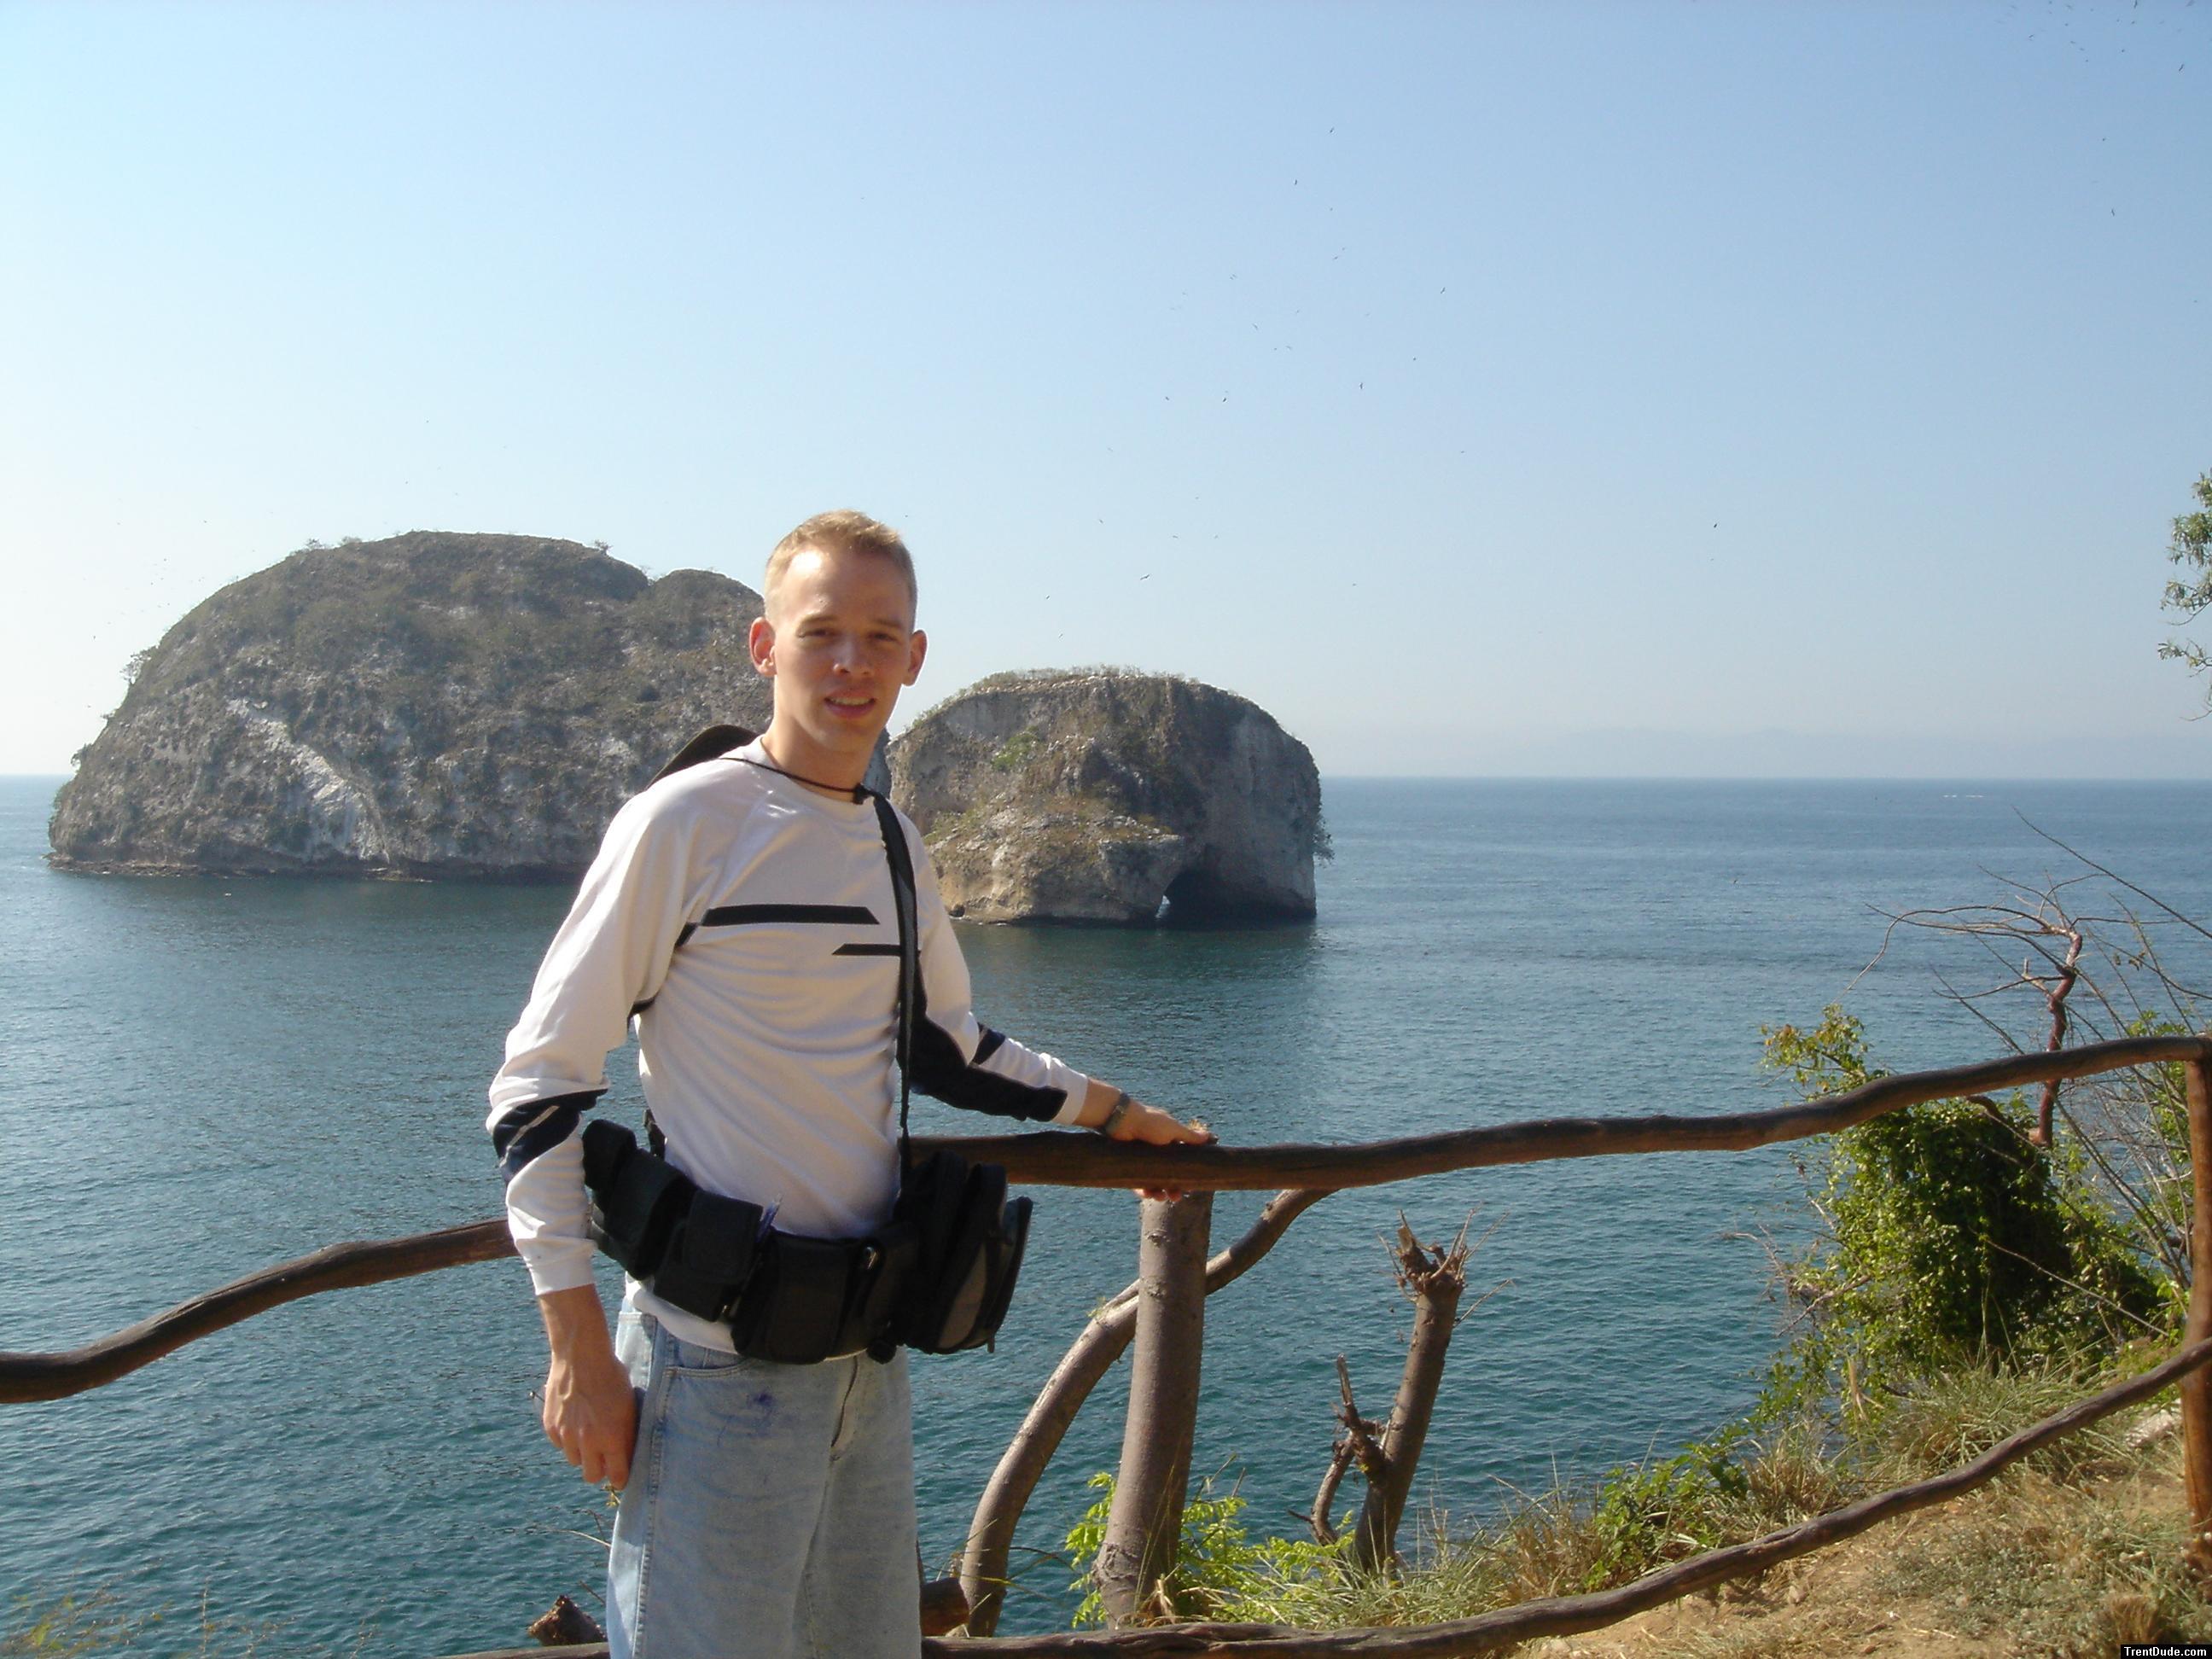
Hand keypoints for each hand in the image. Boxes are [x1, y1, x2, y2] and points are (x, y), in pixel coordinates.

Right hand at [542, 1346, 638, 1487]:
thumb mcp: (628, 1406)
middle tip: (603, 1459)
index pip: (617, 1475)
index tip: (621, 1477)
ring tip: (588, 1433)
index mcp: (612, 1437)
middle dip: (599, 1470)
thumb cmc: (611, 1377)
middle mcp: (588, 1441)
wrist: (581, 1356)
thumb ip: (626, 1434)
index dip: (620, 1478)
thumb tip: (624, 1454)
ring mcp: (567, 1435)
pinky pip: (560, 1444)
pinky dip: (566, 1438)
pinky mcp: (551, 1426)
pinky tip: (573, 1420)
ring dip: (582, 1453)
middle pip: (591, 1476)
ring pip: (574, 1460)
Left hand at [1109, 1096, 1213, 1202]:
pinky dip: (1142, 1189)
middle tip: (1176, 1198)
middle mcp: (1155, 1152)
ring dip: (1158, 1191)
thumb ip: (1190, 1136)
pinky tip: (1146, 1194)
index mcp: (1168, 1142)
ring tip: (1161, 1197)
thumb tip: (1209, 1136)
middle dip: (1172, 1187)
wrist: (1121, 1120)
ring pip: (1152, 1180)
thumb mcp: (1173, 1129)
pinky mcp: (1128, 1165)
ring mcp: (1142, 1159)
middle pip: (1167, 1175)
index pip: (1180, 1162)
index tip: (1191, 1186)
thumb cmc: (1149, 1122)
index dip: (1185, 1174)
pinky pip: (1136, 1182)